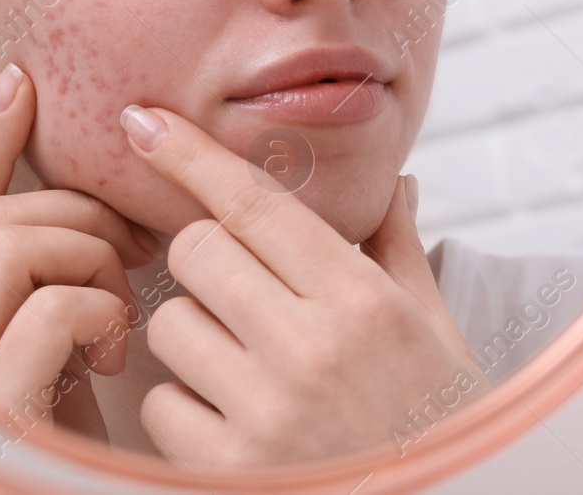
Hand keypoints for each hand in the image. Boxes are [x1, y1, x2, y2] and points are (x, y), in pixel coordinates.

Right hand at [0, 62, 160, 444]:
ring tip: (119, 309)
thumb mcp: (54, 362)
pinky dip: (98, 312)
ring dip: (89, 258)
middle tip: (135, 250)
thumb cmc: (60, 446)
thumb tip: (106, 224)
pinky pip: (50, 306)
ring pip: (14, 241)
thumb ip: (54, 296)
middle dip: (78, 212)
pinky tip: (111, 352)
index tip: (21, 83)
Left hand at [121, 105, 485, 466]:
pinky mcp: (230, 470)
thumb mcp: (436, 328)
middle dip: (207, 257)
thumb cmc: (439, 421)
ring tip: (245, 361)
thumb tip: (394, 180)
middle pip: (199, 251)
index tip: (143, 122)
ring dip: (195, 331)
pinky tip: (235, 416)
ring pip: (170, 323)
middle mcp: (311, 349)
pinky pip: (161, 404)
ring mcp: (266, 414)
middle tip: (242, 286)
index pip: (256, 204)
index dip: (190, 155)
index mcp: (364, 301)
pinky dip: (184, 404)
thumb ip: (398, 248)